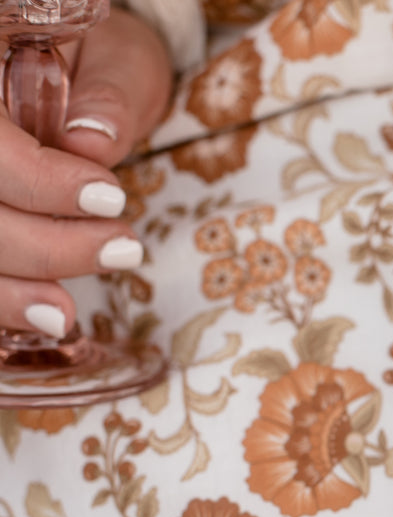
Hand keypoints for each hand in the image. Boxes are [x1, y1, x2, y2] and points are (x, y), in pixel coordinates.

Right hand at [0, 10, 171, 336]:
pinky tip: (38, 323)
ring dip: (6, 292)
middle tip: (123, 250)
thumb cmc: (100, 63)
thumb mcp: (118, 60)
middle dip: (39, 245)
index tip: (111, 202)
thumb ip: (108, 94)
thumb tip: (92, 141)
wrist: (81, 72)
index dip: (38, 181)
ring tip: (69, 312)